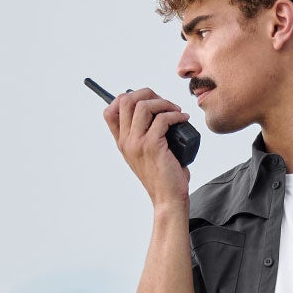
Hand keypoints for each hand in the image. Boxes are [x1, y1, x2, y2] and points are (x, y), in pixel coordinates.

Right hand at [101, 87, 191, 207]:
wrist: (168, 199)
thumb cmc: (164, 177)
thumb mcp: (147, 154)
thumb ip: (146, 136)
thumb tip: (158, 112)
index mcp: (122, 143)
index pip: (109, 111)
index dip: (126, 98)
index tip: (146, 101)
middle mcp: (126, 142)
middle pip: (125, 100)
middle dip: (147, 93)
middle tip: (163, 102)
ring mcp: (137, 143)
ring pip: (143, 106)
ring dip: (163, 102)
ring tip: (175, 110)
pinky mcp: (152, 146)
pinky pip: (163, 119)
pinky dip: (175, 114)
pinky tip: (183, 118)